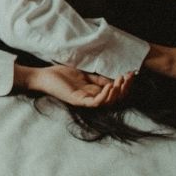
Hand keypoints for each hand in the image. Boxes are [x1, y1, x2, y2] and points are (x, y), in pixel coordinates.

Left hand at [17, 65, 133, 107]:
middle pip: (115, 99)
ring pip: (107, 103)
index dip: (125, 84)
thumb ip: (98, 78)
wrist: (43, 76)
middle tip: (129, 77)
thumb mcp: (84, 75)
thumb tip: (114, 76)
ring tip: (120, 81)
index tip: (131, 73)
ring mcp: (85, 101)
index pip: (115, 92)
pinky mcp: (78, 101)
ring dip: (117, 92)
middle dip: (125, 88)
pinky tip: (110, 86)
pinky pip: (95, 103)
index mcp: (94, 92)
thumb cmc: (61, 75)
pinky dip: (105, 96)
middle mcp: (91, 99)